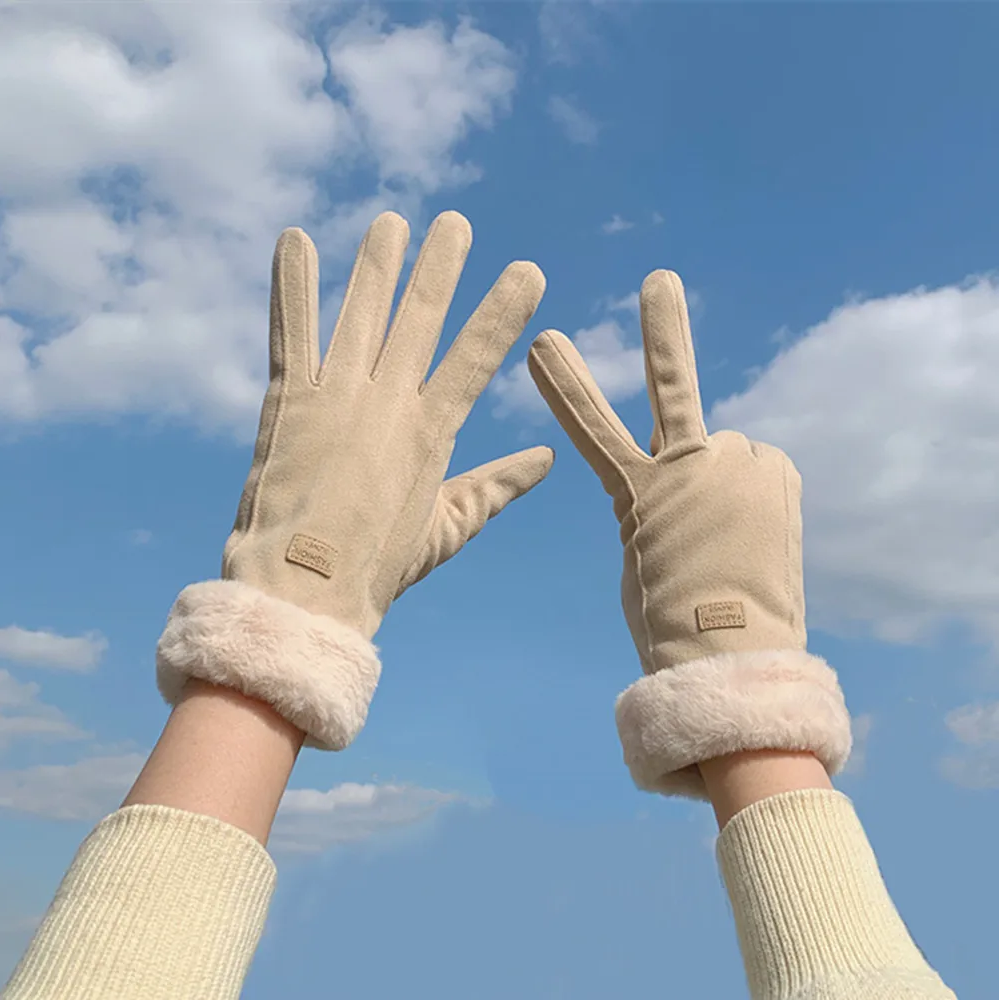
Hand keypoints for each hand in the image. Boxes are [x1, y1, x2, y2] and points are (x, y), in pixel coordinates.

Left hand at [157, 211, 551, 751]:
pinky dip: (293, 284)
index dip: (502, 312)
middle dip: (439, 267)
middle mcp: (389, 402)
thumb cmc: (380, 566)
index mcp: (432, 432)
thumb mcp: (449, 525)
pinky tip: (295, 239)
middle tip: (453, 223)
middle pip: (420, 319)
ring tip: (392, 222)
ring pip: (362, 312)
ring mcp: (337, 395)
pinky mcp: (288, 400)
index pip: (477, 357)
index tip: (526, 271)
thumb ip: (498, 487)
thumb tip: (546, 460)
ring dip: (377, 264)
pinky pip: (293, 330)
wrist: (305, 589)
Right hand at [528, 269, 851, 797]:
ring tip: (727, 538)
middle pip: (672, 388)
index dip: (566, 385)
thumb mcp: (644, 557)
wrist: (729, 654)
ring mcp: (736, 465)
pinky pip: (757, 466)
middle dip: (663, 333)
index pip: (592, 428)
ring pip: (725, 449)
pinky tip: (751, 536)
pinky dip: (753, 490)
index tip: (545, 342)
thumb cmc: (667, 618)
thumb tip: (698, 484)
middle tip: (660, 283)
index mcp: (638, 494)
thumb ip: (660, 505)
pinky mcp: (775, 469)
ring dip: (723, 480)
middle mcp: (687, 467)